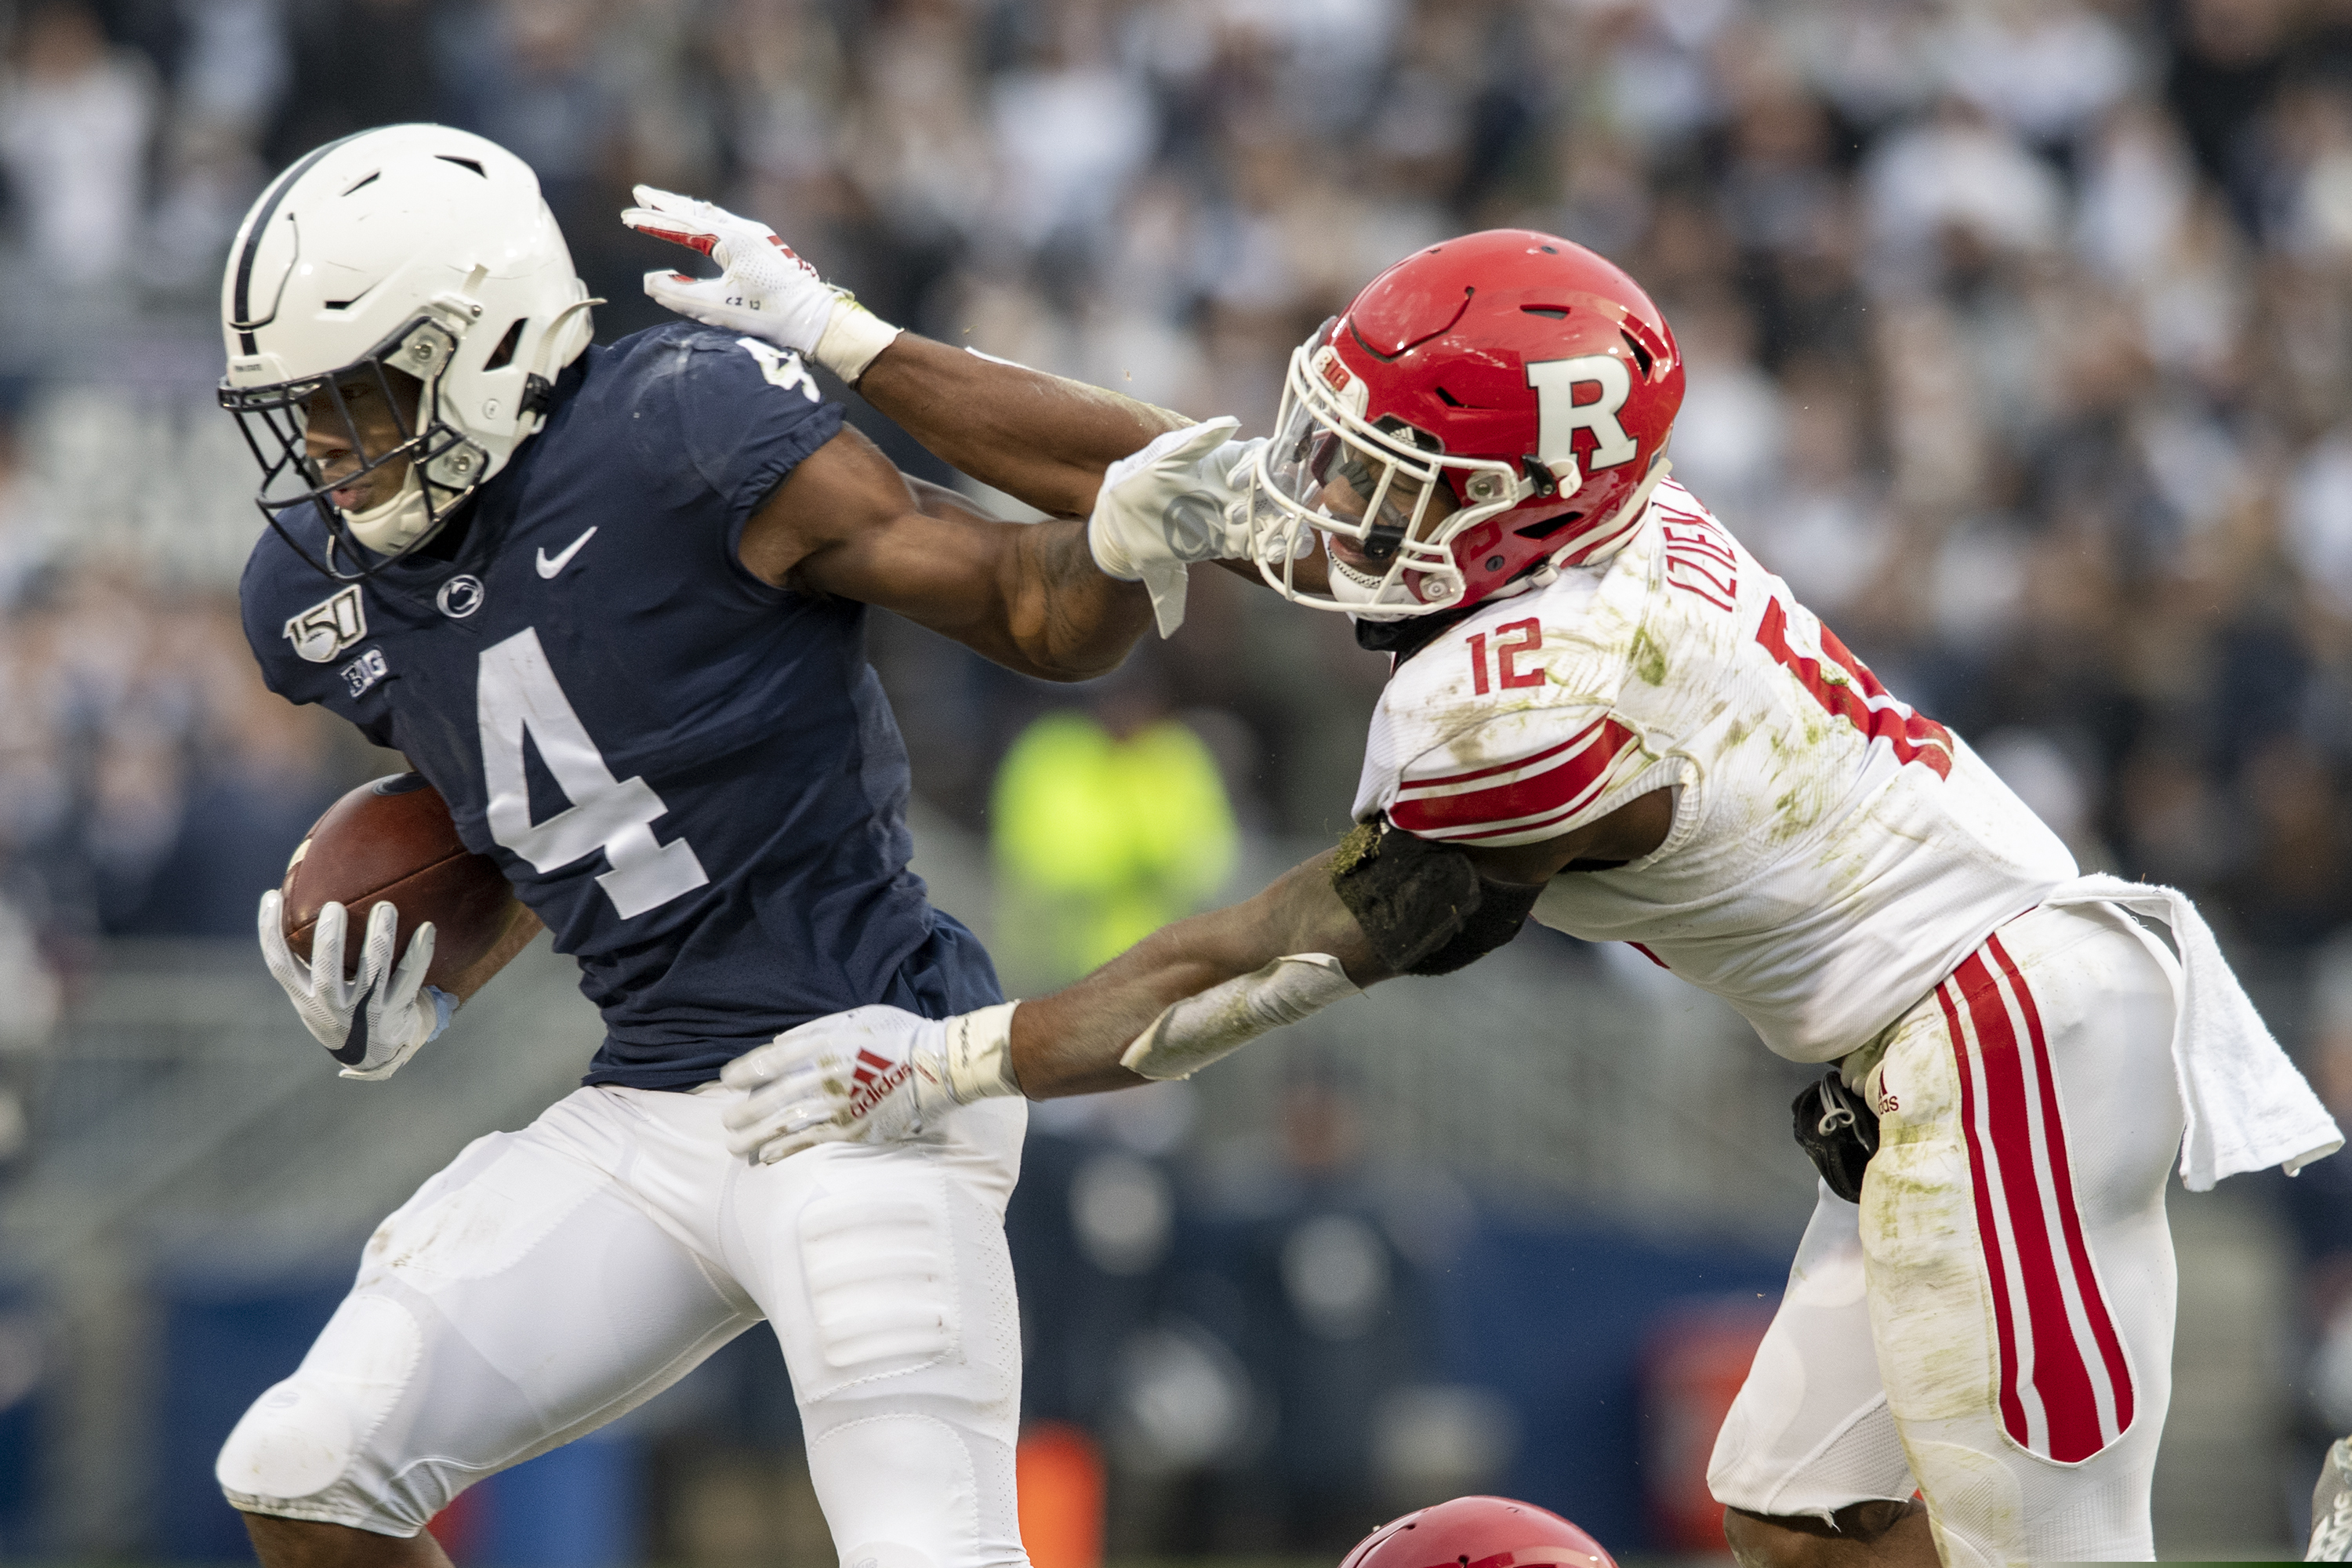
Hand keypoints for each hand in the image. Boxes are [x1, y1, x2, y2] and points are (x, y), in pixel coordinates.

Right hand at [257, 891, 452, 1080]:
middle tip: (334, 907)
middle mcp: (332, 1007)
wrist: (373, 1055)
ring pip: (372, 974)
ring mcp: (365, 1013)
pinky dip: (419, 954)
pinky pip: (410, 979)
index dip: (270, 932)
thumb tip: (303, 895)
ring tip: (385, 908)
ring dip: (379, 940)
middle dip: (329, 941)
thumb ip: (309, 956)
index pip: (280, 964)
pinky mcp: (396, 1012)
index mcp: (305, 997)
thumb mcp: (316, 991)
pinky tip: (427, 928)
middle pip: (327, 973)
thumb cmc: (341, 1009)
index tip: (273, 896)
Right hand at [620, 186, 898, 380]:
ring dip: (686, 209)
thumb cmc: (769, 315)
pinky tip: (701, 225)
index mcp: (731, 241)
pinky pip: (726, 224)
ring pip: (712, 215)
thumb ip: (679, 294)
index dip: (652, 220)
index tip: (627, 216)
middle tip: (639, 194)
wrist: (816, 319)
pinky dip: (705, 220)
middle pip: (696, 211)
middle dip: (666, 204)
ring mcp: (756, 237)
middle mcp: (744, 231)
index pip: (682, 225)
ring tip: (663, 204)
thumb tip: (650, 281)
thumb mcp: (718, 308)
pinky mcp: (764, 247)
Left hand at [719, 1002, 1019, 1163]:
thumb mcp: (858, 1018)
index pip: (772, 1060)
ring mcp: (838, 1105)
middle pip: (771, 1097)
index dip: (745, 1072)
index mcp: (825, 1044)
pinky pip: (811, 1141)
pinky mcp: (853, 1129)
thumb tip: (779, 1043)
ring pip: (785, 1123)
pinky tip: (769, 1156)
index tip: (727, 1081)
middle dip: (744, 1112)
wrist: (940, 1065)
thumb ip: (816, 1029)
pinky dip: (786, 1149)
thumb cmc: (901, 1036)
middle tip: (726, 1123)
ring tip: (736, 1147)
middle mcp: (825, 1075)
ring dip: (756, 1136)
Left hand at [1088, 420, 1271, 636]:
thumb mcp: (1164, 457)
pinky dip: (1270, 550)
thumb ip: (1197, 441)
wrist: (1119, 526)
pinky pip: (1256, 545)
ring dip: (1287, 528)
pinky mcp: (1226, 542)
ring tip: (1294, 542)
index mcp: (1224, 460)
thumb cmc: (1137, 480)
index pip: (1261, 457)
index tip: (1242, 481)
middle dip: (1285, 501)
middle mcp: (1235, 488)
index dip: (1263, 465)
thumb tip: (1231, 422)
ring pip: (1271, 519)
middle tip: (1283, 515)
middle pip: (1275, 490)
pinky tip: (1277, 554)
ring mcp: (1233, 515)